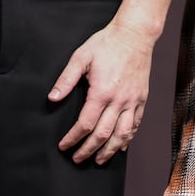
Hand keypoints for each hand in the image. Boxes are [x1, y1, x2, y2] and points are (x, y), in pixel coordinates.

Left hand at [51, 22, 153, 164]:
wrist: (134, 35)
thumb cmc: (106, 43)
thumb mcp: (81, 57)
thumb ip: (66, 79)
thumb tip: (52, 98)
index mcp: (102, 91)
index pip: (85, 124)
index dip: (73, 138)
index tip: (64, 146)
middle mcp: (119, 100)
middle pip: (103, 134)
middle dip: (88, 150)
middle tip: (77, 159)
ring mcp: (133, 101)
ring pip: (122, 135)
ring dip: (109, 151)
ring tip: (98, 160)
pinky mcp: (142, 99)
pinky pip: (135, 124)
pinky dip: (128, 139)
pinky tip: (120, 147)